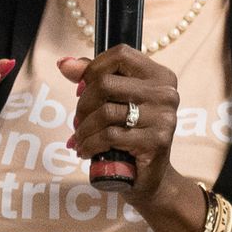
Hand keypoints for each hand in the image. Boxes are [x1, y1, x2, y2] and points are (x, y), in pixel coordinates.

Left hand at [59, 48, 182, 205]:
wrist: (151, 177)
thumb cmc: (131, 134)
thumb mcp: (117, 102)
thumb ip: (95, 79)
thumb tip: (65, 64)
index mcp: (160, 76)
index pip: (120, 54)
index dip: (93, 68)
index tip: (83, 87)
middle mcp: (166, 93)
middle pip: (106, 84)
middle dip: (83, 104)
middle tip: (79, 121)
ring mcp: (163, 117)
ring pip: (105, 112)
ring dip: (83, 129)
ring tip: (79, 139)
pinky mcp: (156, 142)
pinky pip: (109, 136)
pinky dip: (90, 144)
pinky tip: (86, 151)